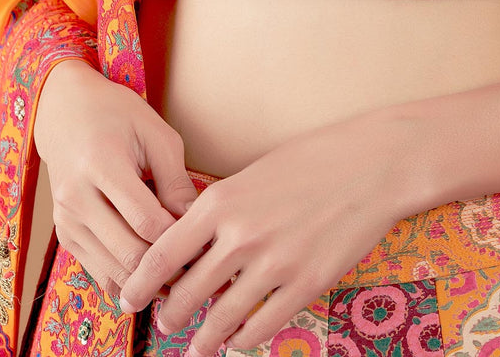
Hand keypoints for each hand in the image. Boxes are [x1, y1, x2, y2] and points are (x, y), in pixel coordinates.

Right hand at [33, 58, 199, 296]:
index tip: (206, 240)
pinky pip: (100, 273)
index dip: (180, 237)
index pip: (146, 221)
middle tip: (199, 264)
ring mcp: (67, 220)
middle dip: (168, 265)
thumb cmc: (116, 115)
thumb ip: (175, 179)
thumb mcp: (155, 133)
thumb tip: (195, 221)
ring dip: (149, 279)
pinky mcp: (65, 235)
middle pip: (129, 253)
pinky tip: (154, 271)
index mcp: (101, 164)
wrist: (65, 112)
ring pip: (113, 272)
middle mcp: (76, 197)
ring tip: (182, 272)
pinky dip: (129, 279)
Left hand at [117, 107, 409, 355]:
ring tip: (197, 347)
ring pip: (221, 319)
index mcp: (220, 201)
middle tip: (166, 323)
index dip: (140, 284)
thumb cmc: (312, 160)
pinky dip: (244, 339)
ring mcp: (273, 264)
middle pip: (186, 293)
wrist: (371, 163)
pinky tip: (240, 340)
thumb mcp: (253, 173)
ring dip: (204, 340)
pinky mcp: (306, 284)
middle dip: (171, 315)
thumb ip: (222, 209)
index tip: (128, 299)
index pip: (162, 254)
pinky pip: (261, 327)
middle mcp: (240, 235)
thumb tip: (194, 244)